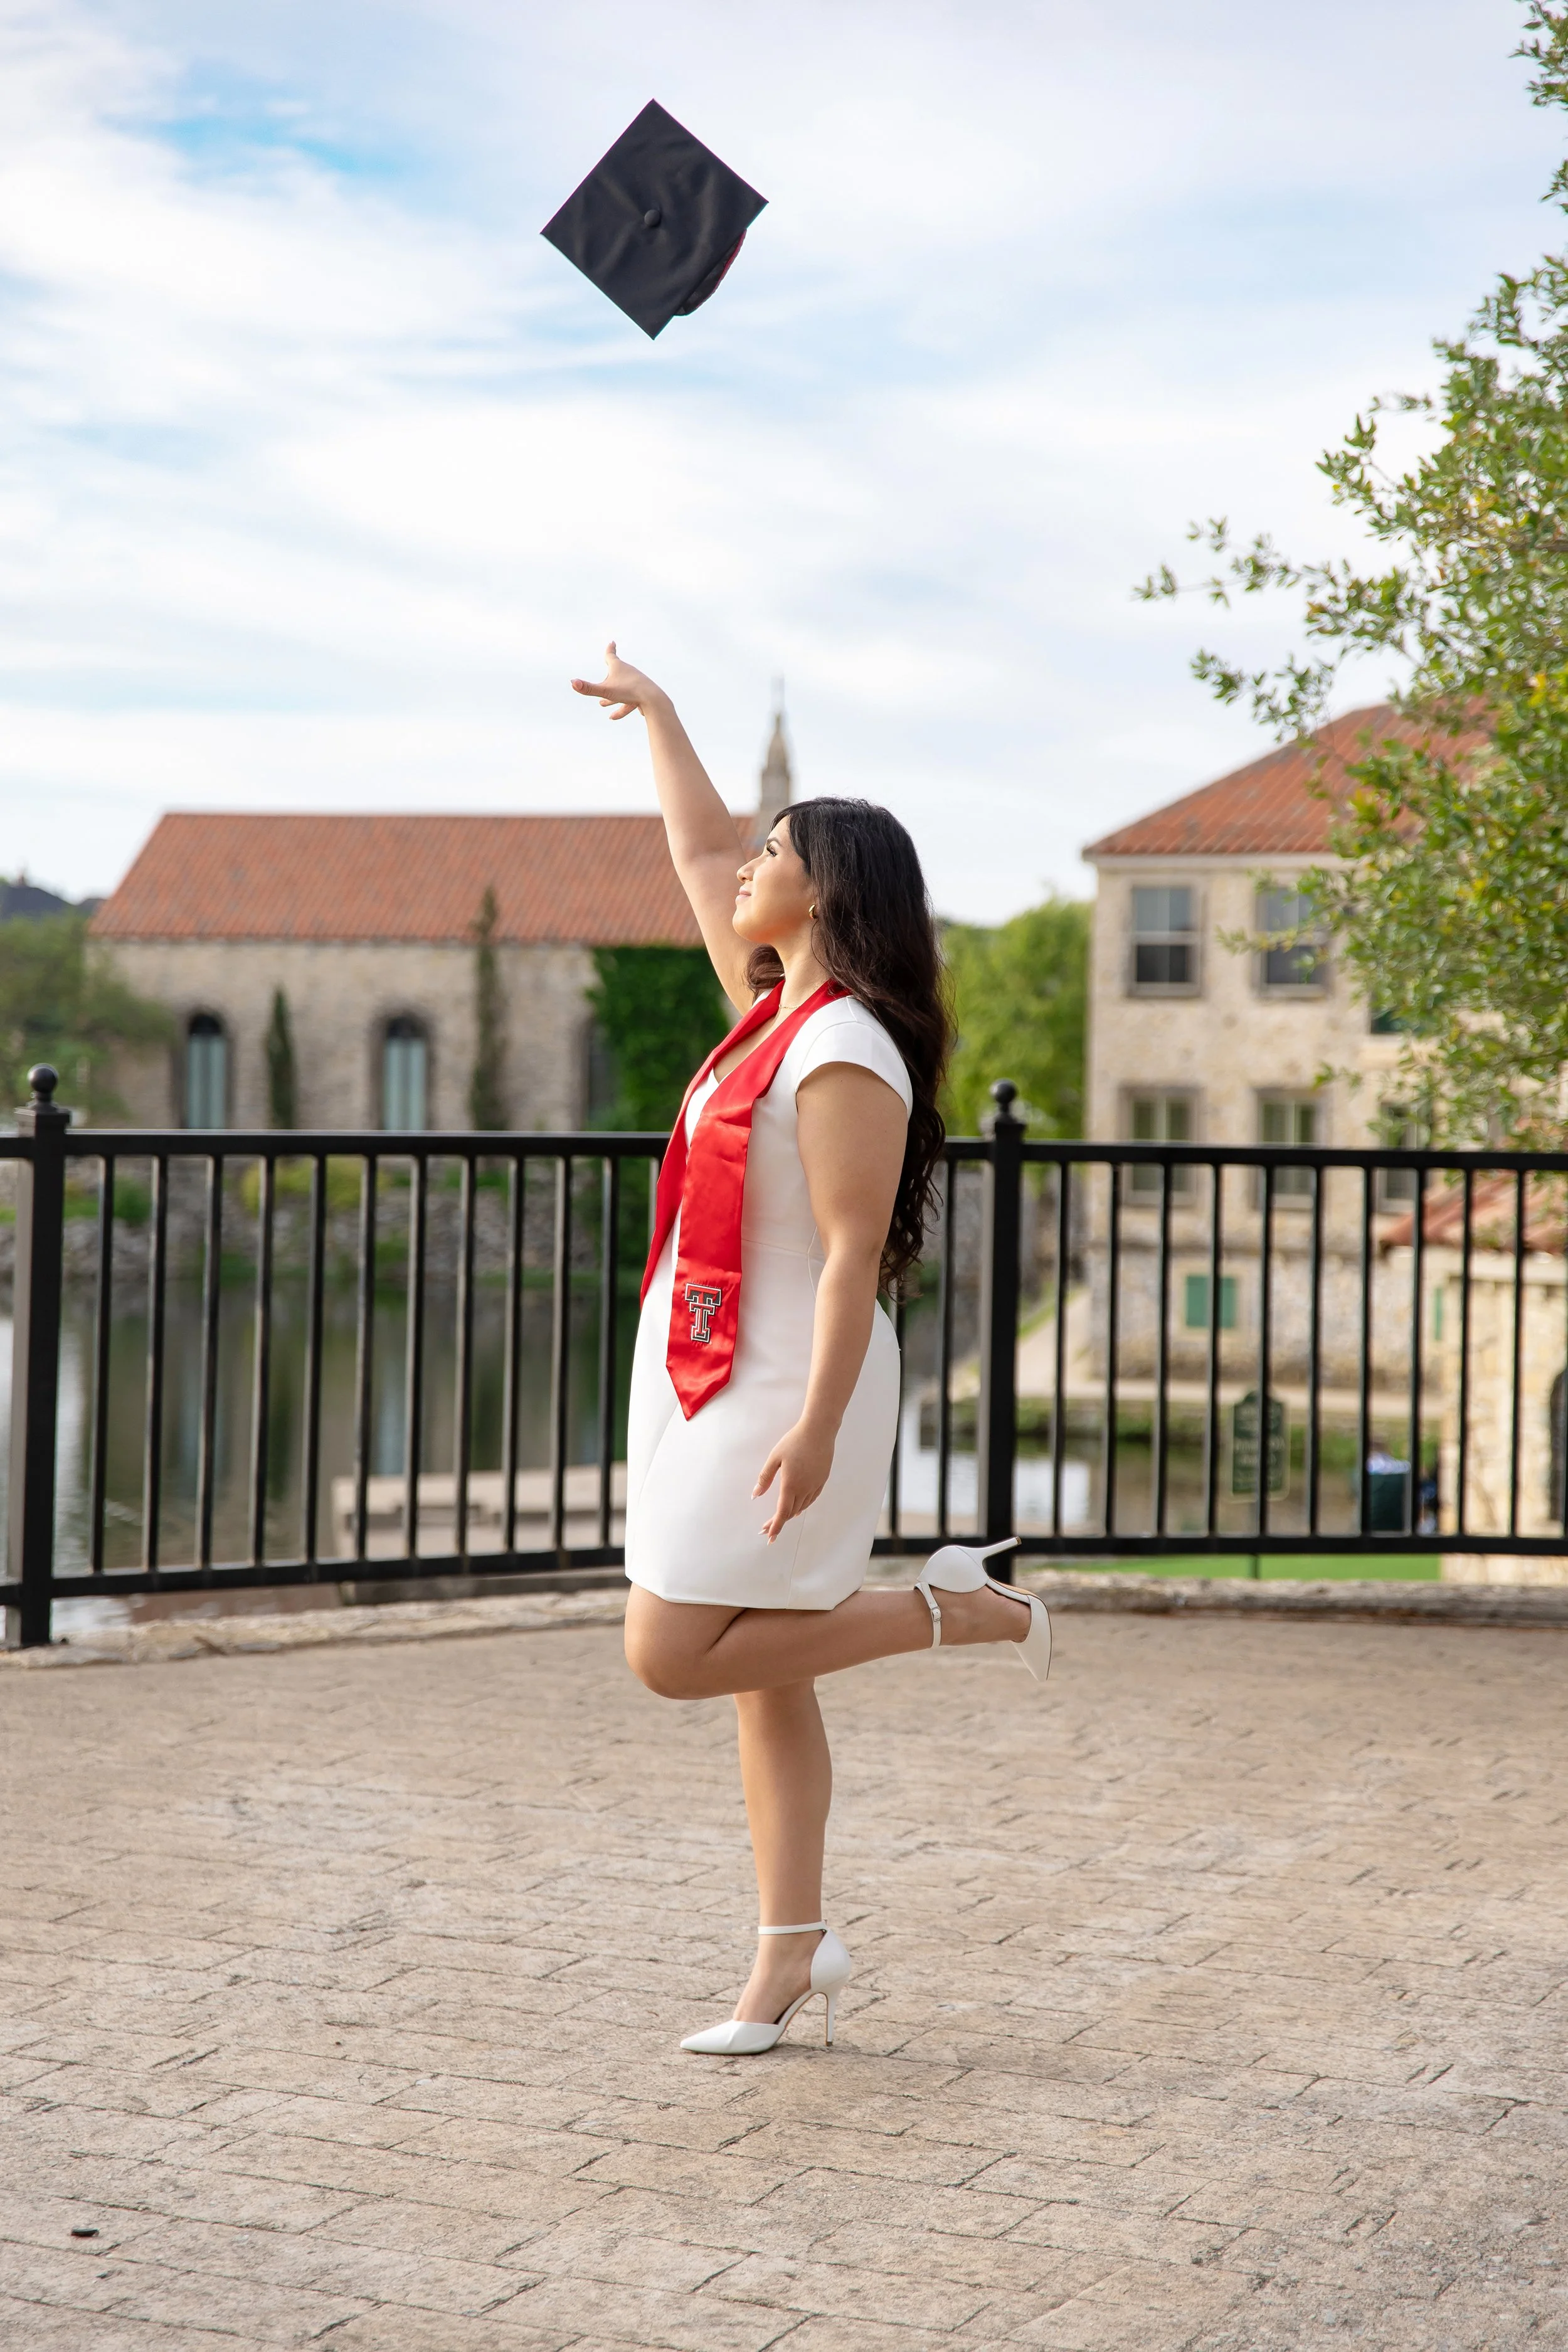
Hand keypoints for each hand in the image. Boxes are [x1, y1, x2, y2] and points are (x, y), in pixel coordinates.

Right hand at [569, 641, 666, 721]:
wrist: (653, 699)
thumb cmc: (629, 691)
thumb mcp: (605, 690)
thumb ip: (588, 688)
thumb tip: (572, 683)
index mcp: (618, 667)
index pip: (611, 655)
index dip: (609, 649)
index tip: (612, 642)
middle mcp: (628, 672)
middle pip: (617, 670)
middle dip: (610, 673)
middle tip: (609, 665)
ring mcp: (636, 683)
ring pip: (622, 688)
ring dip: (612, 695)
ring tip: (603, 704)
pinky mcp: (642, 695)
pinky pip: (630, 700)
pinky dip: (621, 707)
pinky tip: (614, 717)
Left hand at [753, 1418, 835, 1542]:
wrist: (819, 1430)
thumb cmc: (794, 1441)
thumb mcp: (775, 1458)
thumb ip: (764, 1478)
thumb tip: (756, 1495)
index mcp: (791, 1485)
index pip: (782, 1512)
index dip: (775, 1526)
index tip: (769, 1538)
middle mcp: (804, 1489)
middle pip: (791, 1512)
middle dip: (778, 1521)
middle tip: (766, 1526)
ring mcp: (815, 1485)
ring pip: (802, 1507)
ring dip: (790, 1514)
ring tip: (779, 1517)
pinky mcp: (822, 1480)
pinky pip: (811, 1499)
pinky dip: (802, 1506)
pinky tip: (797, 1505)